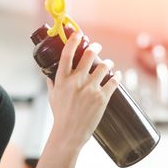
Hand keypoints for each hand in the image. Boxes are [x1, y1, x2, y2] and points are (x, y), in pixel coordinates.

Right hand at [46, 31, 118, 148]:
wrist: (69, 134)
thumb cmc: (60, 115)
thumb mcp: (52, 96)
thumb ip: (52, 83)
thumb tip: (48, 75)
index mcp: (62, 80)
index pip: (67, 54)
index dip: (73, 40)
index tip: (78, 34)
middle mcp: (76, 82)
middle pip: (89, 55)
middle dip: (95, 47)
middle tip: (97, 46)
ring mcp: (90, 89)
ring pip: (104, 66)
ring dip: (108, 62)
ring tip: (109, 63)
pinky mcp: (102, 98)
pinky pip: (114, 81)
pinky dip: (117, 76)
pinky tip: (118, 74)